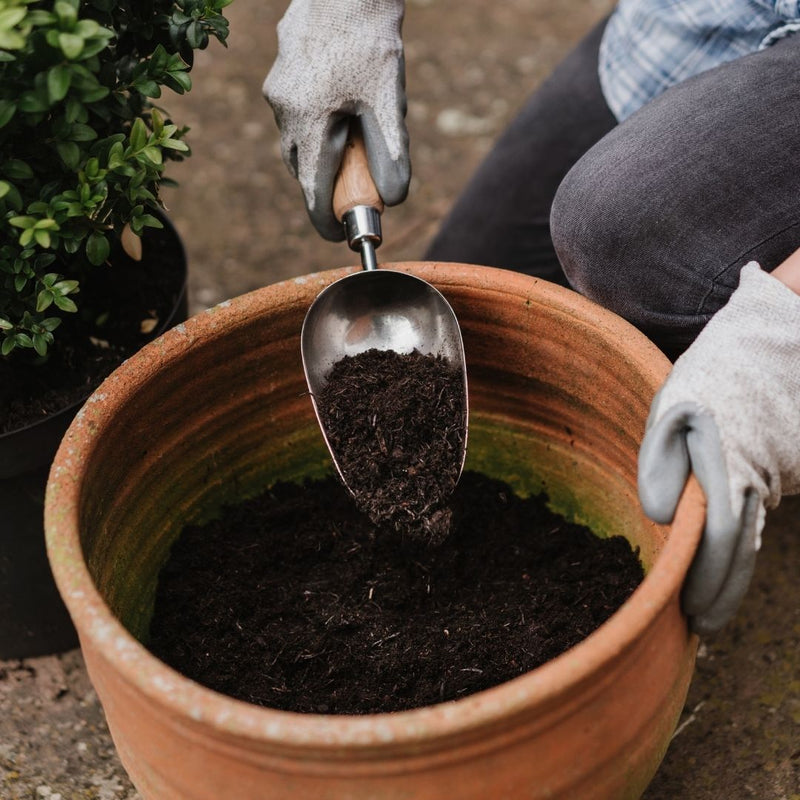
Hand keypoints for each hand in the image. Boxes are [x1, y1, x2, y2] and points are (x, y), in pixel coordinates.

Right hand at [263, 0, 409, 240]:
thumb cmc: (370, 40)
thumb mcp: (387, 103)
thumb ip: (390, 155)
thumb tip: (394, 200)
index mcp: (308, 125)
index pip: (312, 191)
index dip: (326, 220)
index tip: (340, 235)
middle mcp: (284, 112)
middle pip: (303, 169)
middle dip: (326, 184)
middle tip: (356, 189)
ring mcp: (277, 91)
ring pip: (297, 141)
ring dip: (321, 153)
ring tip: (351, 143)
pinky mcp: (280, 73)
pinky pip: (295, 115)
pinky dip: (316, 126)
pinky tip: (340, 108)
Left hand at [638, 262, 799, 633]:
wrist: (772, 341)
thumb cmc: (713, 373)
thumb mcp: (672, 402)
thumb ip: (660, 457)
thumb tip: (657, 514)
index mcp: (728, 465)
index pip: (719, 540)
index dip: (708, 581)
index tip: (693, 615)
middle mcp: (759, 479)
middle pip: (742, 552)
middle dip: (722, 593)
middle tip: (702, 630)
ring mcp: (777, 477)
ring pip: (754, 539)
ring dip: (733, 576)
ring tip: (710, 611)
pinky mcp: (783, 472)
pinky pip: (759, 518)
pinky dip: (743, 549)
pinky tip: (727, 567)